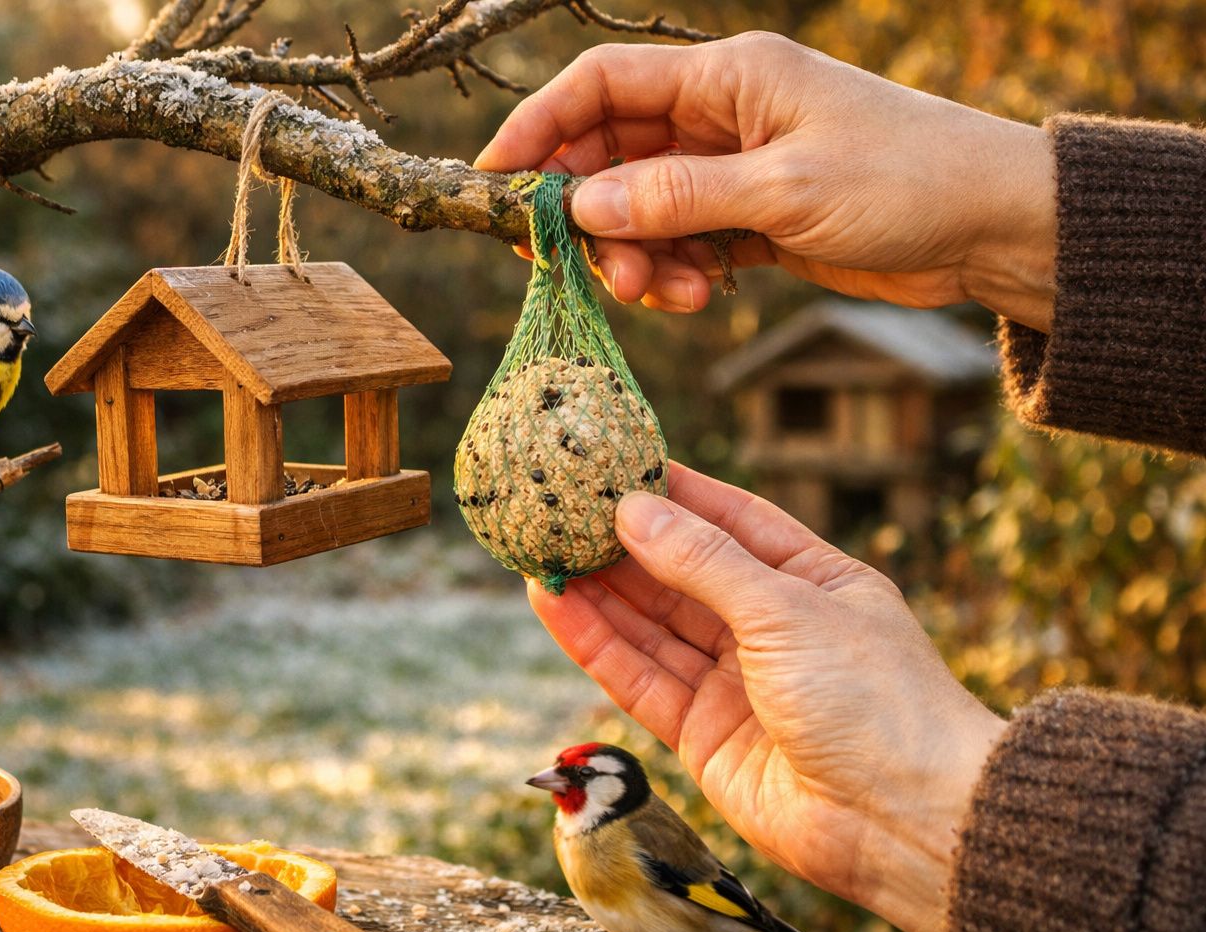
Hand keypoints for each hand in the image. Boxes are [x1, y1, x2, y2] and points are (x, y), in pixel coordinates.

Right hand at [476, 34, 1055, 330]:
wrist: (993, 226)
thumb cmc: (906, 179)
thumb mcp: (786, 189)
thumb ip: (678, 197)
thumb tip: (581, 209)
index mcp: (728, 76)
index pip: (602, 86)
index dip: (540, 128)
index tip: (497, 184)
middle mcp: (722, 115)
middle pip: (610, 155)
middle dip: (590, 216)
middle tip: (589, 269)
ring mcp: (735, 168)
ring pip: (641, 209)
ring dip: (635, 256)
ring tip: (665, 295)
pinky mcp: (752, 217)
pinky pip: (681, 242)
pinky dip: (673, 271)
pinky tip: (696, 296)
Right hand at [528, 464, 1006, 931]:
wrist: (905, 824)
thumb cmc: (876, 702)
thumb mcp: (788, 610)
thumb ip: (704, 563)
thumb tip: (634, 510)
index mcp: (813, 581)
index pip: (730, 521)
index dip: (672, 493)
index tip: (611, 462)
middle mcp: (770, 628)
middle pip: (679, 574)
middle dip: (619, 542)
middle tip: (556, 506)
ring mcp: (735, 683)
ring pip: (650, 626)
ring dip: (595, 590)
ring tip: (538, 549)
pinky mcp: (702, 736)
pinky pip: (638, 679)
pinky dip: (595, 644)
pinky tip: (555, 605)